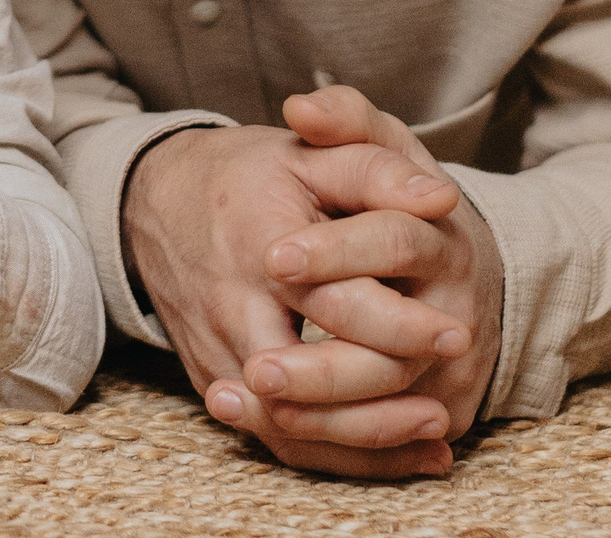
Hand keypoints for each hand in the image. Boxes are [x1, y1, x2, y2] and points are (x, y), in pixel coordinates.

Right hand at [124, 116, 466, 476]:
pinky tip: (399, 452)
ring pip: (287, 423)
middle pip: (304, 380)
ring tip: (431, 436)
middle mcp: (232, 307)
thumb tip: (440, 198)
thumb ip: (373, 167)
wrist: (154, 199)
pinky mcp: (213, 380)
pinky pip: (274, 437)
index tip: (457, 336)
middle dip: (379, 403)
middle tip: (443, 409)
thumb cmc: (243, 176)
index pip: (334, 302)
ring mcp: (217, 350)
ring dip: (362, 441)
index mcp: (260, 244)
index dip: (398, 325)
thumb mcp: (306, 156)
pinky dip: (337, 454)